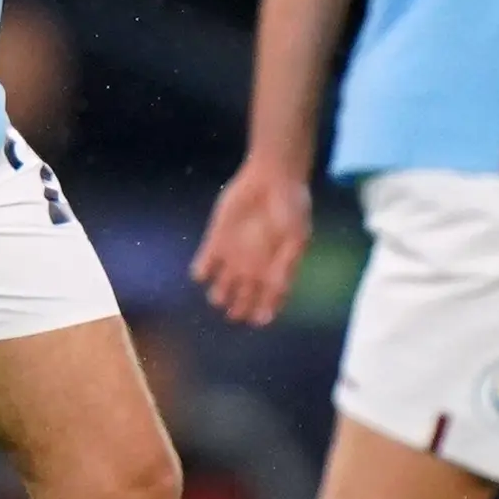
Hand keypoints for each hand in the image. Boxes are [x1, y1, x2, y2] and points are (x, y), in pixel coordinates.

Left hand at [192, 157, 311, 326]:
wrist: (273, 177)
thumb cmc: (292, 207)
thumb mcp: (298, 238)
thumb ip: (287, 265)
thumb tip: (279, 292)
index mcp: (275, 269)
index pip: (268, 299)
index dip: (263, 311)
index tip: (259, 320)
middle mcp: (253, 266)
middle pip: (242, 297)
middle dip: (238, 308)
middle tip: (235, 314)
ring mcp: (233, 255)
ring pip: (221, 287)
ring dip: (218, 295)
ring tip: (219, 297)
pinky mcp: (216, 240)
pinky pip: (204, 264)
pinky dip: (201, 272)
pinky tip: (203, 274)